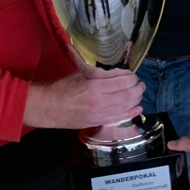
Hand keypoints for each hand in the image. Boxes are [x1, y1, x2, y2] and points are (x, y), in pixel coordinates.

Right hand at [22, 66, 143, 129]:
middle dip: (137, 88)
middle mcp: (99, 102)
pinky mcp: (98, 122)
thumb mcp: (79, 74)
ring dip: (136, 99)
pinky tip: (137, 108)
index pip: (121, 82)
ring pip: (126, 107)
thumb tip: (113, 67)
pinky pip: (119, 118)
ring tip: (140, 93)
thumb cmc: (62, 88)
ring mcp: (100, 114)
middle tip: (140, 83)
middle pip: (127, 95)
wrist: (48, 108)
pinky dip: (131, 113)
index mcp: (94, 87)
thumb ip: (98, 72)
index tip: (133, 74)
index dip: (131, 77)